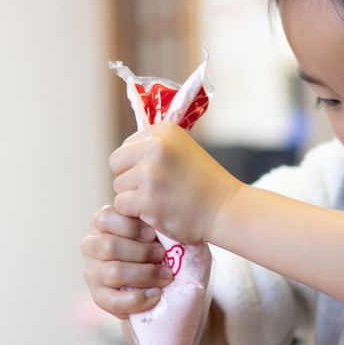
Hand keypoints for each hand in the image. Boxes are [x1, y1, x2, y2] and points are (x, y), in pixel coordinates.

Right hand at [81, 206, 172, 318]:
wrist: (163, 276)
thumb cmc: (157, 242)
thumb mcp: (152, 220)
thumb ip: (143, 211)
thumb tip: (142, 209)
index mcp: (102, 223)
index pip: (106, 219)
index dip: (131, 227)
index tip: (153, 234)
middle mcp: (91, 246)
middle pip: (109, 247)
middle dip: (141, 252)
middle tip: (162, 255)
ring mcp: (92, 272)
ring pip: (114, 273)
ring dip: (145, 274)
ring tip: (165, 275)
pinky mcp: (99, 297)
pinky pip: (114, 301)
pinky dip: (138, 299)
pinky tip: (156, 294)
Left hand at [109, 122, 243, 243]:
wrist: (226, 210)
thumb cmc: (206, 184)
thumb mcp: (183, 150)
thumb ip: (155, 148)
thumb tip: (125, 153)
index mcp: (163, 131)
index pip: (126, 146)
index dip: (137, 164)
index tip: (158, 175)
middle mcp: (155, 146)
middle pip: (117, 164)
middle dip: (129, 179)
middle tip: (153, 190)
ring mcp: (150, 173)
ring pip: (118, 186)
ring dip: (133, 198)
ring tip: (160, 201)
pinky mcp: (146, 199)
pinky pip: (122, 205)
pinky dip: (136, 213)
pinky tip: (157, 212)